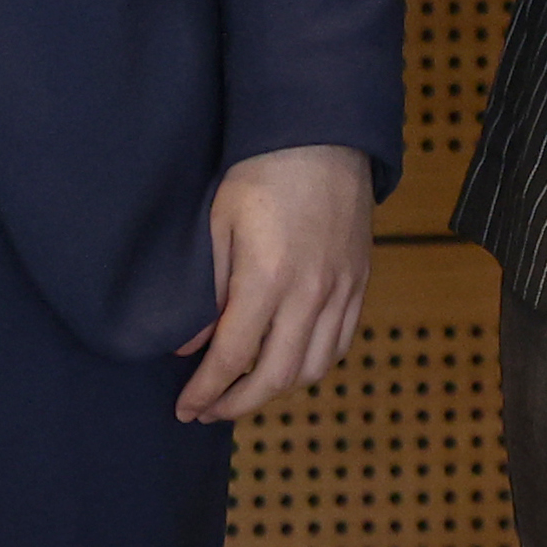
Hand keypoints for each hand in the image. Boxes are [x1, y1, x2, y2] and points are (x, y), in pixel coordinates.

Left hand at [176, 143, 374, 422]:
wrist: (323, 134)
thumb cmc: (262, 171)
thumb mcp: (217, 224)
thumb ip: (207, 290)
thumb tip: (189, 346)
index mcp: (268, 278)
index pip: (233, 358)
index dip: (206, 391)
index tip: (186, 407)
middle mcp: (310, 292)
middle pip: (276, 376)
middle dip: (237, 404)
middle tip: (209, 411)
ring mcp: (341, 289)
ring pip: (314, 367)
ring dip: (277, 389)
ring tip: (246, 390)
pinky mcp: (359, 281)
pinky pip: (341, 343)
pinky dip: (314, 364)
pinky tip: (290, 363)